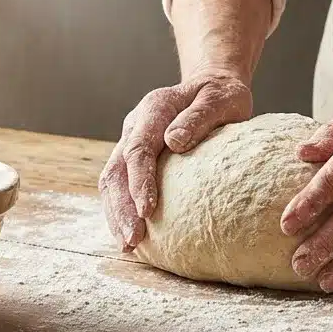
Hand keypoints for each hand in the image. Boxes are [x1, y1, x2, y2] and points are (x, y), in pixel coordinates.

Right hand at [99, 70, 252, 251]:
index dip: (139, 181)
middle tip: (133, 239)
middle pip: (116, 169)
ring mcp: (131, 141)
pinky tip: (133, 235)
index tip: (147, 210)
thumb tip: (173, 141)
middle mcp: (135, 126)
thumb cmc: (220, 96)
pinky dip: (122, 210)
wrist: (212, 86)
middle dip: (121, 207)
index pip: (138, 149)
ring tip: (128, 245)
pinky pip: (120, 185)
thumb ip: (198, 117)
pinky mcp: (135, 158)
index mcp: (154, 109)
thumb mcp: (219, 100)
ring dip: (117, 213)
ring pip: (112, 180)